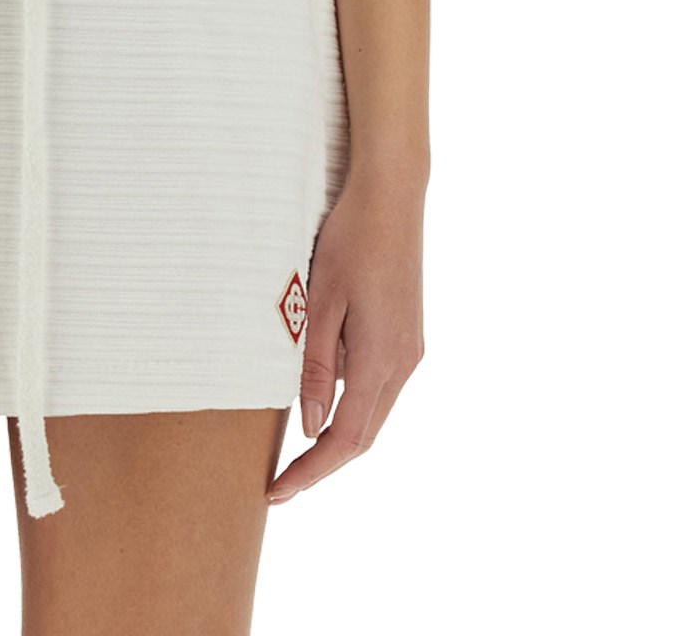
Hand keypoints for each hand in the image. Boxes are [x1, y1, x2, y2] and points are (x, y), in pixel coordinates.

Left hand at [266, 165, 426, 504]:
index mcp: (382, 361)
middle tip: (281, 481)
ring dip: (336, 430)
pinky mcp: (405, 333)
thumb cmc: (350, 241)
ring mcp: (409, 349)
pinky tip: (319, 389)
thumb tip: (309, 424)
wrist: (391, 197)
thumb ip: (315, 367)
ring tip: (292, 445)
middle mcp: (403, 363)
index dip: (312, 471)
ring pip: (371, 409)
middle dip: (322, 461)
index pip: (347, 439)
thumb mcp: (319, 303)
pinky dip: (348, 398)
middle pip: (364, 433)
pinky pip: (376, 382)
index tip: (279, 491)